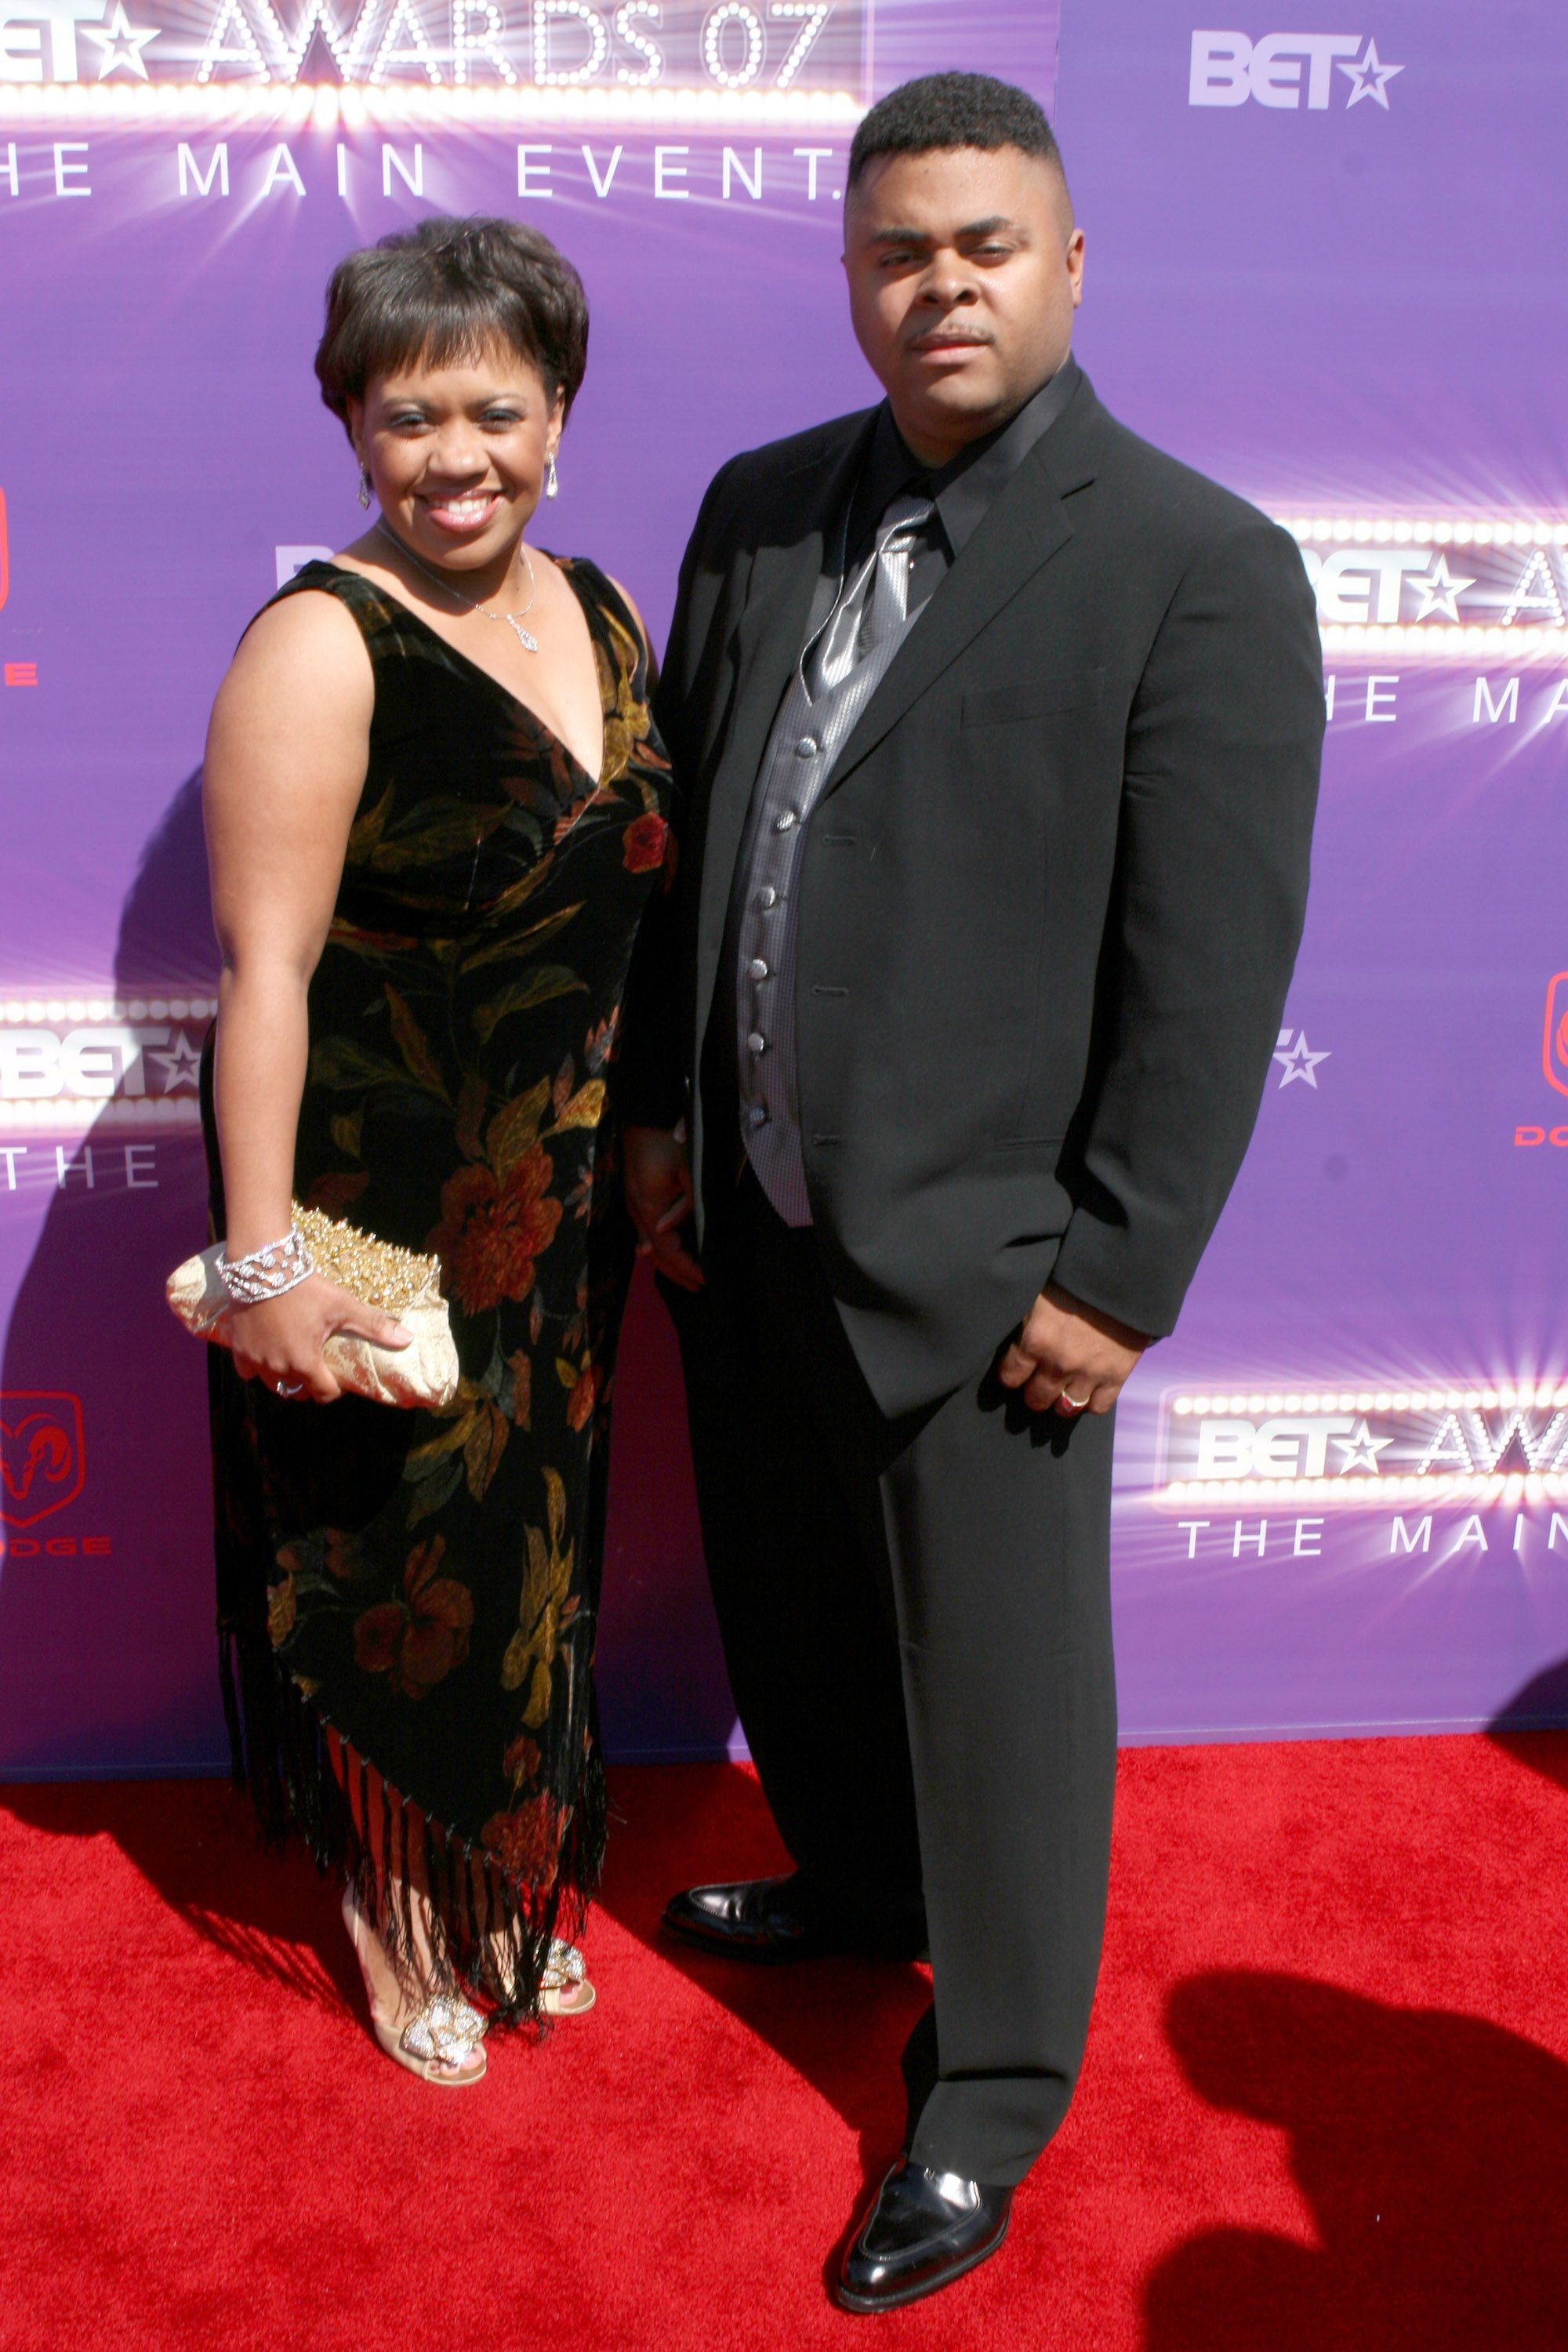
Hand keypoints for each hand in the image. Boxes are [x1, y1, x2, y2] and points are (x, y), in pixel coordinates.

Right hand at [229, 1274, 411, 1403]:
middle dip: (310, 1384)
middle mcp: (278, 1368)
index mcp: (305, 1363)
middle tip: (318, 1367)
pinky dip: (257, 1367)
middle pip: (297, 1391)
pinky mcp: (238, 1349)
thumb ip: (373, 1325)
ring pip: (272, 1384)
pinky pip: (247, 1371)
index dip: (335, 1389)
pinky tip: (267, 1354)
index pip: (323, 1394)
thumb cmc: (305, 1287)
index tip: (338, 1378)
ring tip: (295, 1361)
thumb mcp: (343, 1305)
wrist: (263, 1267)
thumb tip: (407, 1338)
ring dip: (285, 1379)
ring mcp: (255, 1360)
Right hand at [623, 1124, 703, 1292]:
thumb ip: (685, 1204)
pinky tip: (660, 1252)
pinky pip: (645, 1231)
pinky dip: (657, 1247)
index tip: (706, 1280)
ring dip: (666, 1262)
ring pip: (649, 1245)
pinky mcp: (635, 1197)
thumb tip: (669, 1231)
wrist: (644, 1118)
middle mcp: (637, 1212)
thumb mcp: (686, 1171)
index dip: (687, 1268)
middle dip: (676, 1272)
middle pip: (656, 1254)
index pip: (670, 1250)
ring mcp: (633, 1206)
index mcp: (649, 1208)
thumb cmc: (668, 1141)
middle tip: (697, 1287)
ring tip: (684, 1275)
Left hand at [997, 1282, 1148, 1417]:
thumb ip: (1026, 1321)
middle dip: (1033, 1393)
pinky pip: (1098, 1407)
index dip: (1010, 1375)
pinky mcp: (1116, 1376)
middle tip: (1037, 1385)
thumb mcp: (1040, 1293)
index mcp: (1036, 1341)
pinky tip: (1088, 1392)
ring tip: (1062, 1393)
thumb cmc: (1075, 1277)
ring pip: (1066, 1407)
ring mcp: (1089, 1374)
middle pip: (1036, 1398)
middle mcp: (1059, 1364)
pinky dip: (1091, 1403)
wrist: (1124, 1275)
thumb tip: (1015, 1338)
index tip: (1014, 1372)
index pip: (1010, 1376)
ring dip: (1060, 1402)